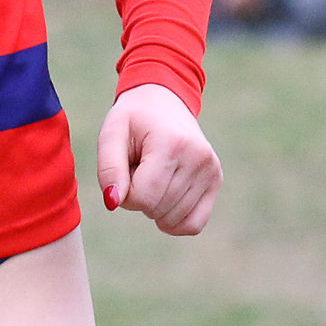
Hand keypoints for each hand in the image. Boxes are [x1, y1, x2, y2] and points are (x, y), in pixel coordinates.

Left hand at [94, 84, 222, 235]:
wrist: (164, 100)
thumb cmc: (133, 120)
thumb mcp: (111, 135)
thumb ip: (109, 169)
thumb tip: (114, 202)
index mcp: (171, 143)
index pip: (143, 197)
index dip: (125, 193)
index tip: (125, 171)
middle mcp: (198, 157)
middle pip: (157, 209)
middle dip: (140, 197)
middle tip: (141, 168)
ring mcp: (211, 170)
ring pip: (174, 220)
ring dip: (156, 206)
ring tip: (155, 174)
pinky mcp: (216, 180)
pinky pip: (195, 224)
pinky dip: (175, 222)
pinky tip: (166, 201)